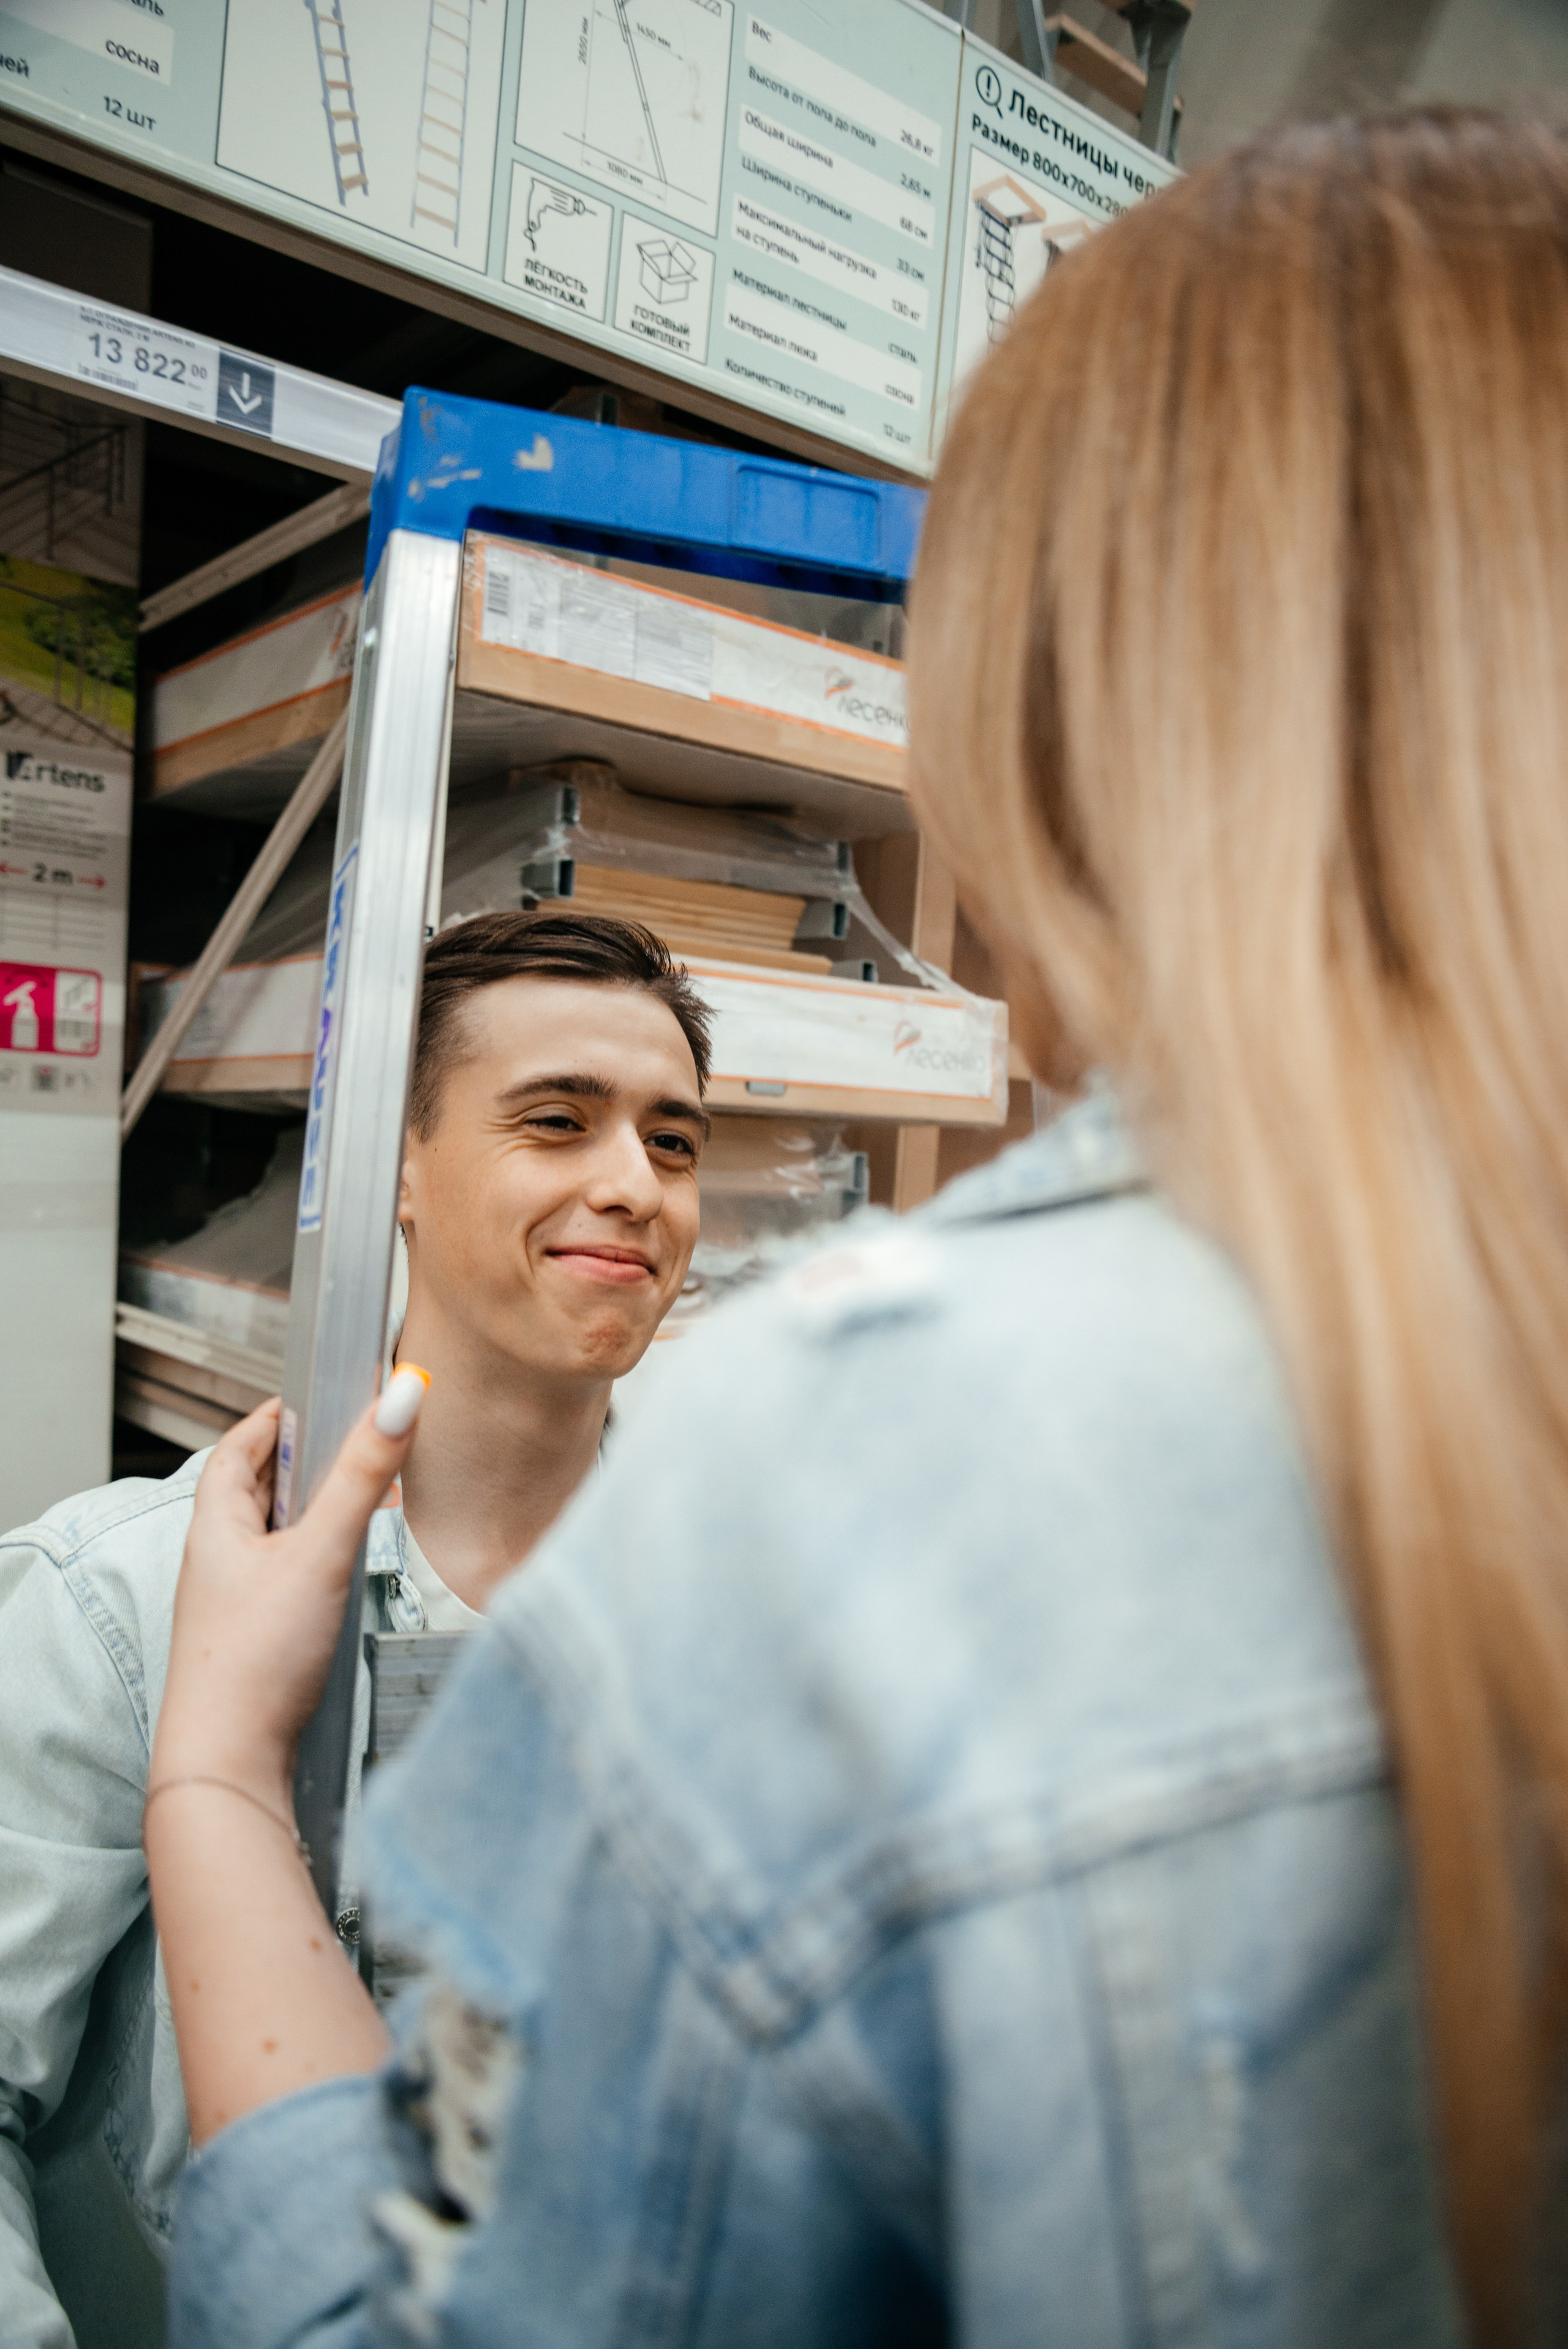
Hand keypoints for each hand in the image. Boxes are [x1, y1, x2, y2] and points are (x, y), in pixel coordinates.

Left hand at [152, 1374, 427, 1807]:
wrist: (229, 1763)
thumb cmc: (255, 1661)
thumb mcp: (320, 1552)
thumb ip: (363, 1476)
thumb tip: (399, 1396)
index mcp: (214, 1527)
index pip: (234, 1451)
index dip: (270, 1420)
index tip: (305, 1399)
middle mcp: (216, 1562)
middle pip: (252, 1492)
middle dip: (297, 1464)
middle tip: (343, 1443)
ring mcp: (232, 1605)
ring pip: (270, 1538)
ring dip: (309, 1513)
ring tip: (355, 1502)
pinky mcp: (254, 1642)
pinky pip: (283, 1580)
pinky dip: (314, 1559)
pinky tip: (344, 1573)